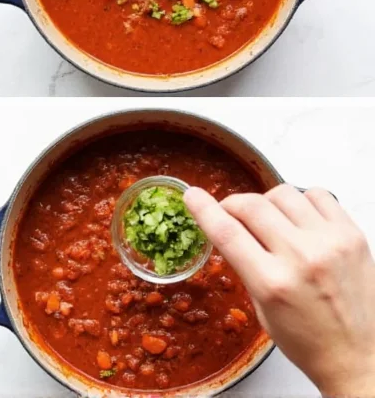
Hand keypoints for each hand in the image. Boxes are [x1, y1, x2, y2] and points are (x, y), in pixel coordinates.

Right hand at [184, 185, 374, 396]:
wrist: (359, 355)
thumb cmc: (308, 340)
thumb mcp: (261, 307)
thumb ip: (245, 265)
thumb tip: (228, 227)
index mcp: (272, 283)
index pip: (226, 232)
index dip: (203, 208)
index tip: (192, 196)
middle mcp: (302, 258)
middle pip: (251, 205)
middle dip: (232, 205)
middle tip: (231, 213)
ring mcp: (330, 243)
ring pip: (282, 194)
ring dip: (266, 202)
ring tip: (269, 220)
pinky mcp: (352, 235)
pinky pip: (317, 195)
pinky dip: (301, 201)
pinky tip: (298, 218)